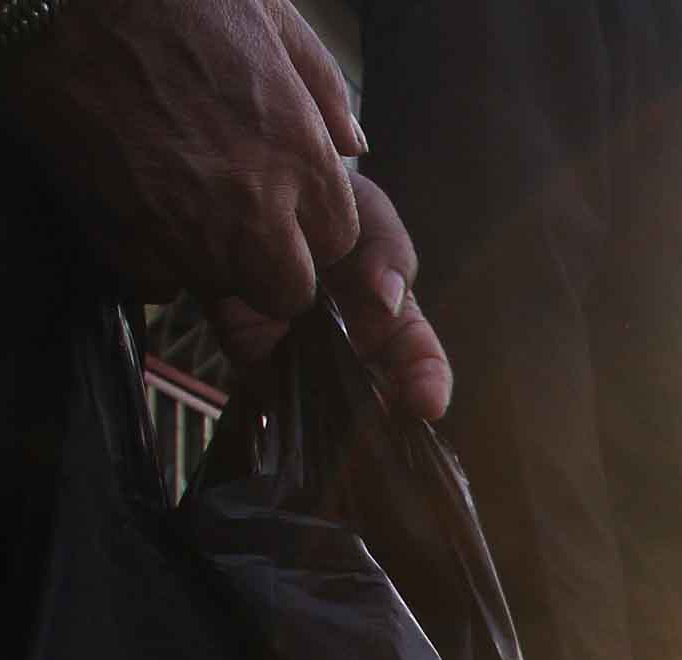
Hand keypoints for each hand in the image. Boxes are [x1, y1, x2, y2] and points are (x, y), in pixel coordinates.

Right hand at [0, 0, 364, 320]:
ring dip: (212, 261)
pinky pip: (156, 283)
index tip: (284, 200)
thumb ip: (321, 86)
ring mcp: (187, 233)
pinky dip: (153, 259)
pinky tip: (140, 208)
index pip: (339, 241)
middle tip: (242, 220)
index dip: (312, 225)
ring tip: (185, 202)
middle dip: (274, 267)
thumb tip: (352, 141)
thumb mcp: (268, 15)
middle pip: (288, 290)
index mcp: (300, 154)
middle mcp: (254, 208)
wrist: (55, 3)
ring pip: (222, 290)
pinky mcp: (122, 242)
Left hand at [206, 172, 451, 419]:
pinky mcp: (253, 355)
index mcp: (389, 318)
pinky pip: (267, 387)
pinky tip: (286, 417)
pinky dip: (276, 404)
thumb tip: (388, 301)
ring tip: (338, 443)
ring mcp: (303, 356)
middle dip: (380, 425)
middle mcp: (352, 348)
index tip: (428, 404)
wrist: (253, 194)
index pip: (419, 358)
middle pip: (375, 399)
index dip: (429, 382)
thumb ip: (390, 252)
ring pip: (325, 407)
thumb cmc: (329, 204)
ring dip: (331, 427)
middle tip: (381, 440)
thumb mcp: (370, 214)